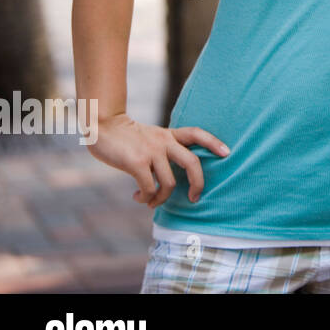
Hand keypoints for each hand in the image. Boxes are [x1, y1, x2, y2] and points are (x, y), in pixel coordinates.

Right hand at [87, 112, 230, 208]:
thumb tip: (172, 179)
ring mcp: (152, 151)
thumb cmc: (128, 138)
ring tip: (151, 202)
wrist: (102, 126)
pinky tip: (138, 197)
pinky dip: (146, 198)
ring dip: (161, 199)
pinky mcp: (137, 162)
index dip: (214, 143)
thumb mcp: (152, 137)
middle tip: (195, 198)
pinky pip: (150, 188)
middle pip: (192, 163)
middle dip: (198, 184)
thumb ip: (164, 150)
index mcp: (170, 135)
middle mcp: (164, 142)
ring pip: (170, 183)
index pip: (197, 134)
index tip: (227, 153)